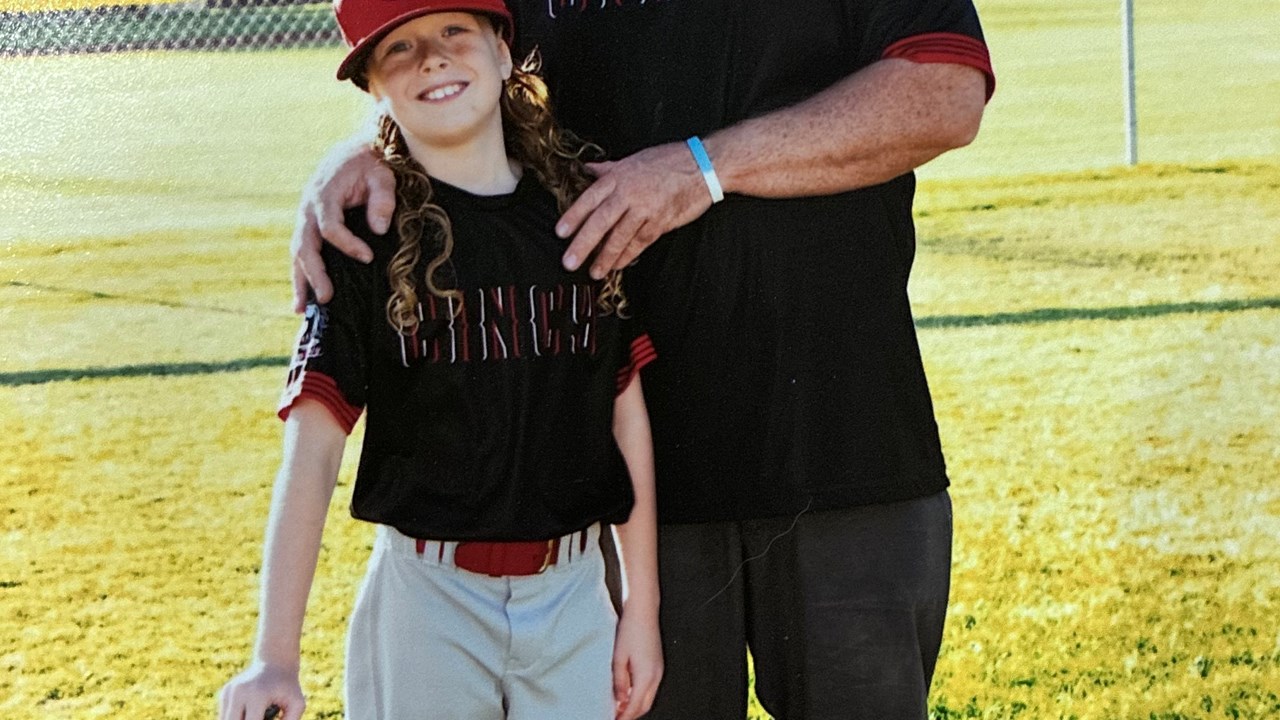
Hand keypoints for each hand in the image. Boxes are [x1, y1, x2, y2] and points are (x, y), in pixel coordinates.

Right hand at [218, 661, 304, 719]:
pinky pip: (226, 716)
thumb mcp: (297, 704)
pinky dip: (237, 719)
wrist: (276, 662)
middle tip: (263, 718)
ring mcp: (229, 692)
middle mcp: (239, 692)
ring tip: (260, 714)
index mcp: (256, 694)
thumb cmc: (288, 687)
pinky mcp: (225, 693)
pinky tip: (252, 713)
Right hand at [291, 142, 396, 310]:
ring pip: (298, 253)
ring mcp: (305, 218)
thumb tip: (379, 230)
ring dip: (300, 281)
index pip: (330, 227)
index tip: (368, 256)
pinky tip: (302, 301)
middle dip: (315, 273)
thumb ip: (382, 199)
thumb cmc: (371, 166)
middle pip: (306, 245)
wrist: (355, 153)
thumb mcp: (382, 176)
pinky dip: (300, 275)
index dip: (347, 244)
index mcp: (325, 195)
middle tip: (328, 296)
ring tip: (302, 309)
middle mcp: (308, 208)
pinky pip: (301, 253)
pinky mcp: (309, 226)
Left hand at [557, 141, 715, 279]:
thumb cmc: (670, 160)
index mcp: (619, 176)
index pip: (590, 198)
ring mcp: (645, 208)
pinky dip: (628, 255)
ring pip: (620, 236)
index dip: (574, 216)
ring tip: (593, 271)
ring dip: (605, 257)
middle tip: (569, 261)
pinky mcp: (661, 221)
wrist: (703, 166)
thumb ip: (610, 168)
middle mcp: (629, 192)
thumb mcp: (635, 159)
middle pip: (600, 221)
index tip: (560, 232)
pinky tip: (618, 265)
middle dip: (583, 243)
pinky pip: (640, 242)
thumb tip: (589, 169)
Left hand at [612, 608, 662, 719]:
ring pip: (648, 698)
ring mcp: (659, 670)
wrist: (643, 611)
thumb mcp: (618, 657)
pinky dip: (639, 695)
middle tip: (615, 717)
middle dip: (630, 715)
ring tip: (618, 708)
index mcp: (646, 675)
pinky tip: (627, 693)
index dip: (624, 717)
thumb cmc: (630, 629)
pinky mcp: (657, 665)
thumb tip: (620, 698)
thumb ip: (620, 681)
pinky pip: (650, 687)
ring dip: (635, 705)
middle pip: (644, 706)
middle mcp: (656, 675)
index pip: (635, 706)